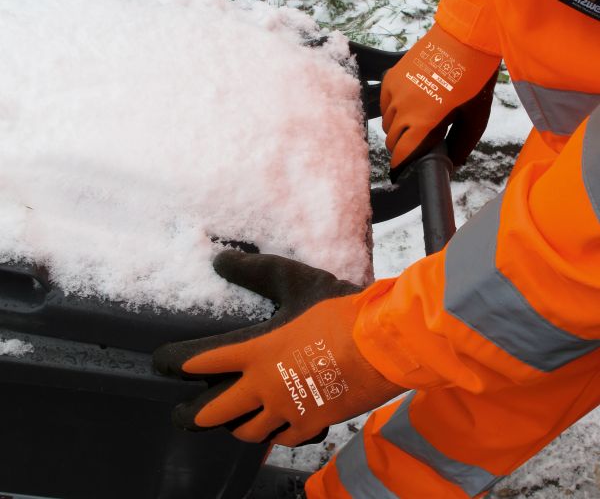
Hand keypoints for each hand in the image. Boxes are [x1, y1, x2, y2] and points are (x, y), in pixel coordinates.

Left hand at [153, 251, 405, 446]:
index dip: (172, 363)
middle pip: (212, 413)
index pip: (199, 361)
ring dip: (231, 426)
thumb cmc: (337, 310)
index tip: (159, 362)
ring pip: (246, 431)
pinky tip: (273, 428)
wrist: (382, 343)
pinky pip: (282, 438)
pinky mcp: (313, 423)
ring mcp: (287, 411)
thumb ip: (254, 270)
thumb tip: (220, 260)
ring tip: (228, 420)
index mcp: (254, 351)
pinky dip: (272, 434)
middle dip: (188, 415)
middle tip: (178, 414)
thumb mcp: (293, 280)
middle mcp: (263, 387)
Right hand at [381, 23, 499, 170]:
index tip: (401, 169)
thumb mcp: (475, 117)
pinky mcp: (391, 76)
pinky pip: (384, 102)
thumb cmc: (474, 79)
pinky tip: (407, 104)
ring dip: (396, 127)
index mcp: (423, 122)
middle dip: (400, 146)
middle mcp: (403, 109)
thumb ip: (462, 144)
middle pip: (391, 139)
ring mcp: (394, 91)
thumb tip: (453, 163)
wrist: (465, 39)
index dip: (400, 164)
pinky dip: (391, 109)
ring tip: (413, 122)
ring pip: (386, 121)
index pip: (401, 153)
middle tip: (414, 143)